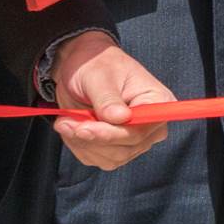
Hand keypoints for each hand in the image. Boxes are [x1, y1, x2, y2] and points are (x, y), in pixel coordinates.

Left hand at [45, 31, 172, 169]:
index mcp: (158, 103)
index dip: (111, 135)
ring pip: (109, 158)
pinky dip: (78, 146)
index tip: (83, 129)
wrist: (83, 69)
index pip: (140, 131)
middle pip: (124, 149)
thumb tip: (120, 118)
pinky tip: (72, 127)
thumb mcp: (99, 76)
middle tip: (65, 122)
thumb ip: (108, 98)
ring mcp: (135, 140)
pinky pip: (96, 158)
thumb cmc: (96, 65)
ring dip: (81, 142)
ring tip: (66, 121)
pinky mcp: (117, 148)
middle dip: (90, 138)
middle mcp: (151, 126)